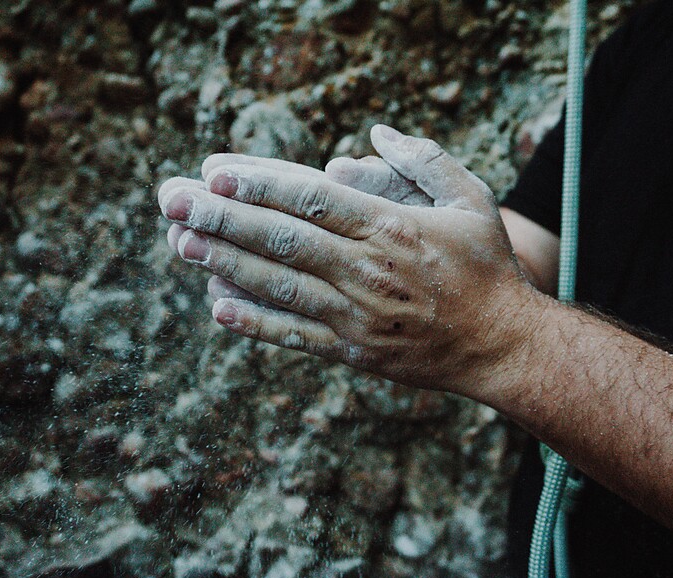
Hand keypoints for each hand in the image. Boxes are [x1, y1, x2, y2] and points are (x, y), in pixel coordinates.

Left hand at [158, 125, 541, 395]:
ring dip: (224, 263)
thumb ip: (425, 159)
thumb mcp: (473, 199)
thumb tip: (375, 132)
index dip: (259, 184)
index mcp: (392, 228)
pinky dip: (254, 322)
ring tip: (179, 243)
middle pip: (282, 238)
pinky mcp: (353, 351)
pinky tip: (216, 306)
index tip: (213, 173)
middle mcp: (368, 270)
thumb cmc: (486, 267)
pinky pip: (295, 335)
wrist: (501, 345)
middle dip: (221, 218)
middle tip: (171, 200)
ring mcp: (357, 315)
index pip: (312, 199)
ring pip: (279, 285)